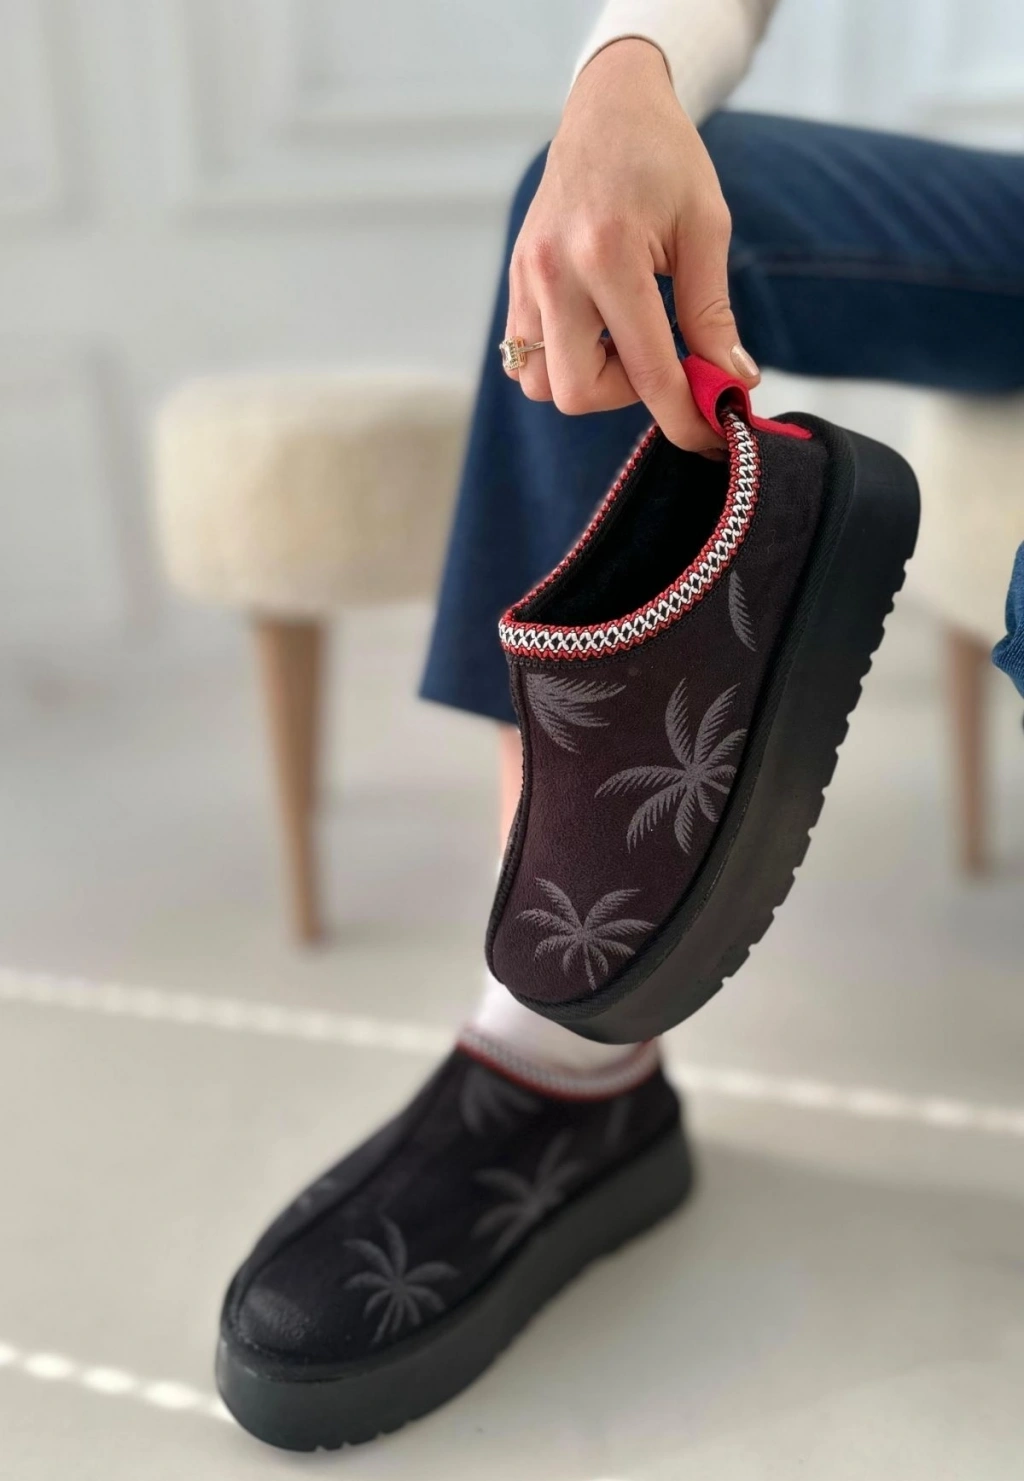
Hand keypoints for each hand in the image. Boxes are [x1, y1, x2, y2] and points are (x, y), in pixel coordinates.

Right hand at [505, 38, 758, 449]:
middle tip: (660, 356)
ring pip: (543, 384)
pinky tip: (601, 327)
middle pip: (577, 393)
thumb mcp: (705, 228)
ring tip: (627, 338)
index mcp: (607, 254)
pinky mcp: (516, 281)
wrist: (608, 107)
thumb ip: (712, 313)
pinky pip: (527, 356)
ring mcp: (526, 278)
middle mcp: (555, 272)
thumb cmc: (664, 158)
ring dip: (592, 380)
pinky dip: (566, 361)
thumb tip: (733, 382)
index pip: (646, 369)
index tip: (711, 435)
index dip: (683, 415)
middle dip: (626, 395)